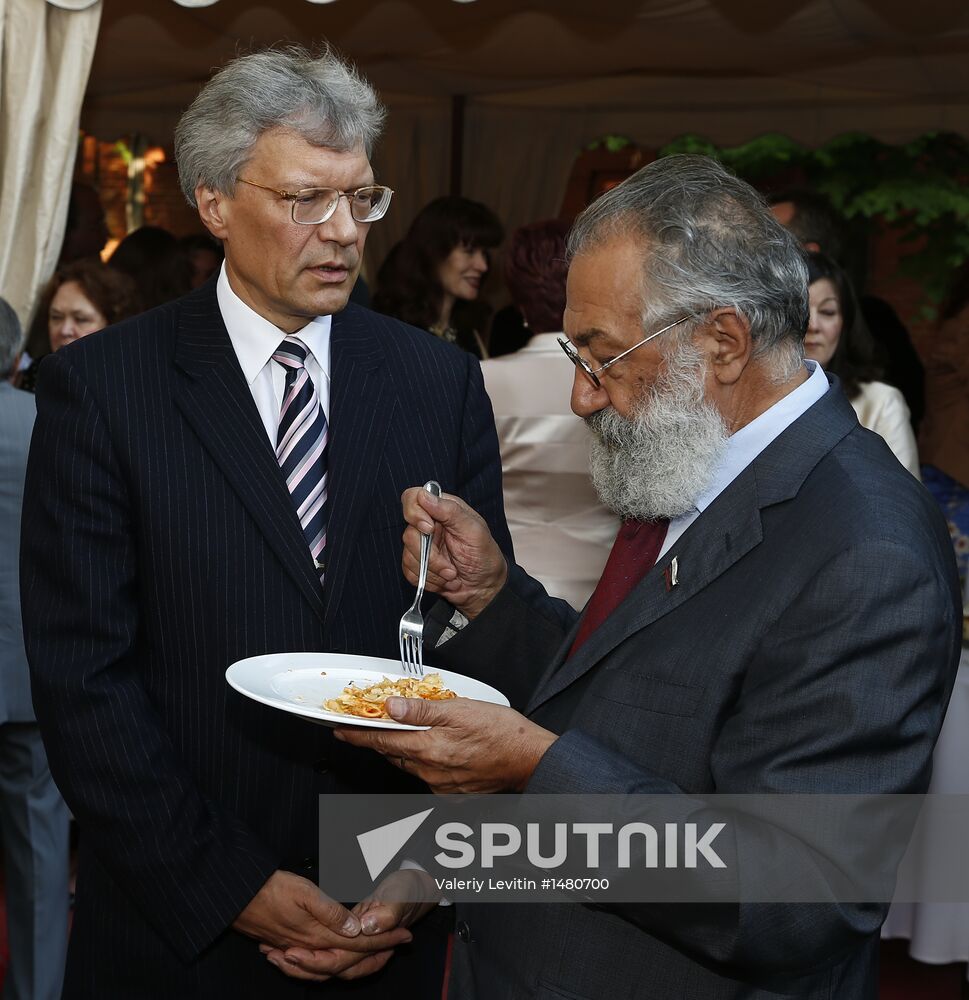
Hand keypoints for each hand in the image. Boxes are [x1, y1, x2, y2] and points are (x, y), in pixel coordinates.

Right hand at [234, 870, 411, 982]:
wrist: (235, 896)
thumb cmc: (270, 889)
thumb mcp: (304, 892)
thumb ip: (330, 912)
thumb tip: (354, 930)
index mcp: (318, 934)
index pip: (358, 943)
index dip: (384, 940)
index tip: (406, 936)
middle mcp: (309, 947)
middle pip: (348, 960)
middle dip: (376, 954)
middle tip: (399, 946)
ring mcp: (297, 949)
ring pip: (332, 966)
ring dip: (356, 961)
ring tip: (376, 953)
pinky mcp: (286, 946)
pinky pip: (314, 964)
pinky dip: (330, 963)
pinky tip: (333, 954)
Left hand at [335, 697, 557, 792]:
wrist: (530, 761)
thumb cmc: (502, 732)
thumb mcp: (461, 709)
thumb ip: (422, 710)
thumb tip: (391, 707)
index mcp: (428, 748)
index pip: (381, 740)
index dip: (357, 734)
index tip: (338, 730)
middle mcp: (429, 772)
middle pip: (393, 753)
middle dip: (379, 739)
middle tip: (369, 724)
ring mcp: (440, 786)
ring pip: (410, 765)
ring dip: (402, 749)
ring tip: (404, 732)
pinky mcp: (452, 794)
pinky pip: (427, 775)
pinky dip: (423, 761)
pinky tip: (435, 749)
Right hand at [401, 488, 506, 618]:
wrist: (485, 588)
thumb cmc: (485, 556)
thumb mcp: (474, 531)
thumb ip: (450, 511)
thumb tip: (424, 495)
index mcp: (442, 509)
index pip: (413, 498)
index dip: (415, 513)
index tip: (429, 529)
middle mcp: (429, 525)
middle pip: (409, 533)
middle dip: (431, 556)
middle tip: (450, 568)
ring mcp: (422, 546)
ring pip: (408, 555)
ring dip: (433, 571)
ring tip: (452, 575)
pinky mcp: (417, 565)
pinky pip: (409, 572)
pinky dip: (428, 580)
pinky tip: (444, 581)